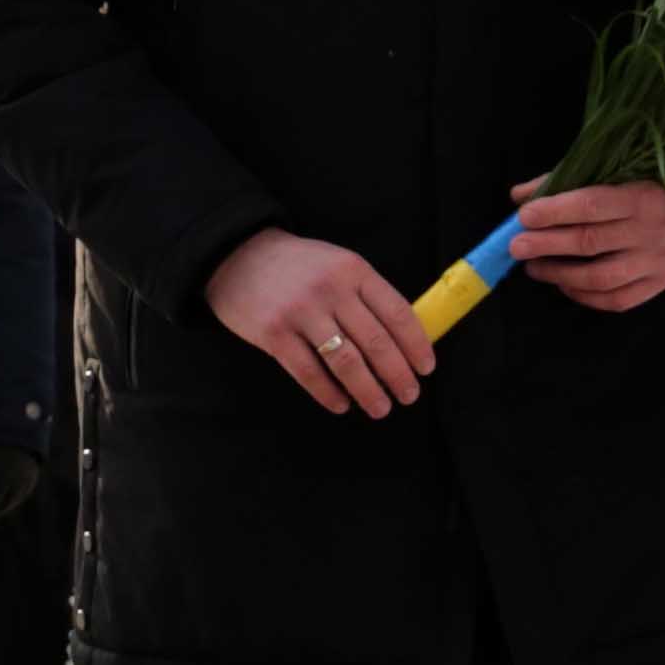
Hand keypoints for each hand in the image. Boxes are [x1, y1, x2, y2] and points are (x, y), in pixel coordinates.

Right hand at [206, 227, 433, 419]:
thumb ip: (366, 295)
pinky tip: (341, 404)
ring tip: (380, 408)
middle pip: (375, 342)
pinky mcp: (274, 334)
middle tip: (409, 396)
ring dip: (368, 391)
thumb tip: (403, 340)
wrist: (238, 255)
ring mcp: (300, 312)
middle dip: (398, 375)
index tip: (426, 369)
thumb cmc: (298, 267)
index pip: (397, 313)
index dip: (417, 345)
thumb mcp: (338, 265)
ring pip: (346, 362)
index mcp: (353, 270)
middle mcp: (330, 290)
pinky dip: (328, 394)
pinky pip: (309, 372)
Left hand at [510, 175, 664, 313]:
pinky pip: (617, 300)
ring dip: (560, 274)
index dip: (555, 212)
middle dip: (548, 245)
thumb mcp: (611, 171)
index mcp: (643, 195)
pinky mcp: (660, 284)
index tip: (524, 217)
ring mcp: (659, 262)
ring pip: (601, 277)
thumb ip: (566, 180)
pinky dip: (584, 296)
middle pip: (591, 242)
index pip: (592, 205)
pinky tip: (564, 284)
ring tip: (534, 268)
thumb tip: (519, 196)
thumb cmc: (643, 183)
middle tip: (517, 247)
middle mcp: (654, 231)